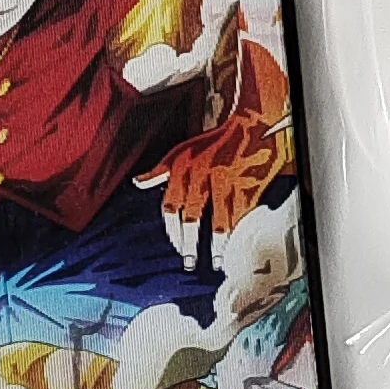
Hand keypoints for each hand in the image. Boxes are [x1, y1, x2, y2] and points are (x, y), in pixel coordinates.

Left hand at [135, 109, 283, 270]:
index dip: (171, 229)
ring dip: (216, 245)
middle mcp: (203, 176)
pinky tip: (235, 244)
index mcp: (184, 168)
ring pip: (218, 221)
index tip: (175, 246)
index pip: (170, 205)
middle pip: (191, 217)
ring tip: (214, 261)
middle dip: (188, 243)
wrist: (251, 126)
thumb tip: (138, 182)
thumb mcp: (181, 150)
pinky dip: (237, 232)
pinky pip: (240, 216)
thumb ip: (160, 170)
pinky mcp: (249, 187)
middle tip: (188, 262)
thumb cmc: (215, 141)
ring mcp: (227, 182)